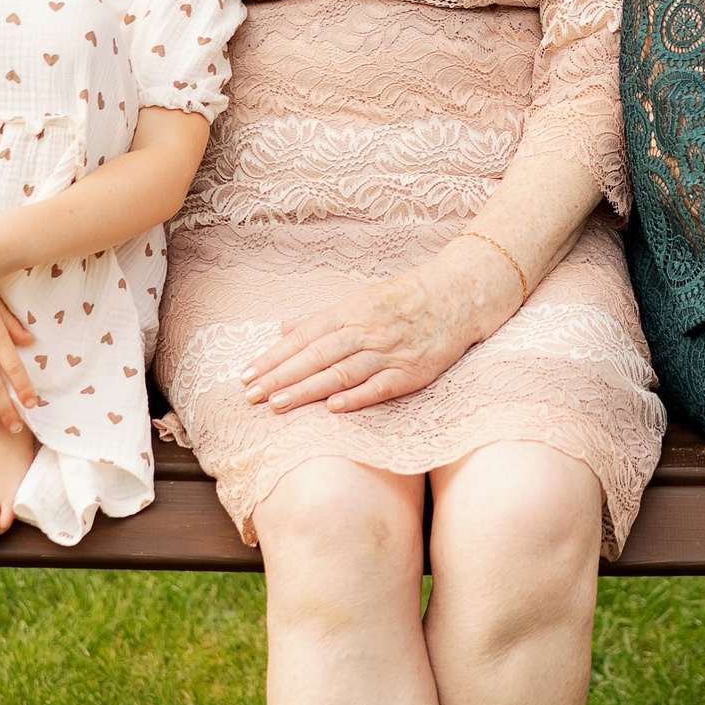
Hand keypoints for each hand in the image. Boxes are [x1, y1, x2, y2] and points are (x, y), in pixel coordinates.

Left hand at [239, 241, 517, 415]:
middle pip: (315, 356)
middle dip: (279, 376)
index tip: (246, 374)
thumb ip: (321, 318)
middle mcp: (366, 329)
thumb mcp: (361, 299)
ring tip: (277, 405)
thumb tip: (283, 328)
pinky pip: (380, 387)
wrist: (459, 295)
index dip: (273, 357)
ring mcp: (389, 351)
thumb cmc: (405, 297)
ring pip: (341, 373)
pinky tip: (332, 409)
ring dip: (307, 389)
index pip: (303, 337)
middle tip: (250, 395)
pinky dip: (356, 397)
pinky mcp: (412, 371)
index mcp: (350, 310)